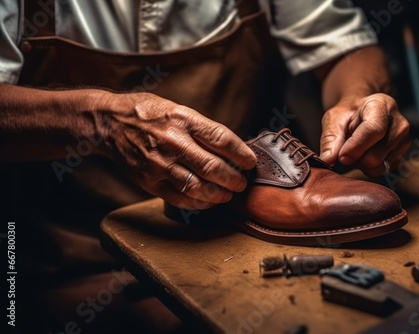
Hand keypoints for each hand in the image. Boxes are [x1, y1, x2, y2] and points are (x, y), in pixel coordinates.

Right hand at [96, 92, 256, 209]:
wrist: (110, 123)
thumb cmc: (150, 114)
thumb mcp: (179, 110)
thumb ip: (203, 129)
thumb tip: (232, 150)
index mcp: (183, 120)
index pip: (222, 139)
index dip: (241, 154)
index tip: (250, 162)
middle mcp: (173, 142)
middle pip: (213, 167)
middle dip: (234, 179)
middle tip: (241, 183)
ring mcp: (160, 164)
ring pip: (198, 187)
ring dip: (219, 195)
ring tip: (227, 194)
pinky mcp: (149, 181)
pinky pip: (179, 198)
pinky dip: (198, 203)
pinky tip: (207, 201)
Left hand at [319, 93, 409, 176]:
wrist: (361, 114)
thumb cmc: (347, 115)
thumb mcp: (334, 119)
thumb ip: (330, 139)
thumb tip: (328, 160)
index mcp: (382, 106)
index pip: (373, 130)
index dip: (355, 147)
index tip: (341, 157)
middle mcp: (399, 123)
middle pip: (376, 155)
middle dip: (355, 158)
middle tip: (344, 150)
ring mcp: (403, 141)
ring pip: (379, 166)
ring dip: (360, 164)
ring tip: (355, 150)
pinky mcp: (401, 156)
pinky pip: (381, 171)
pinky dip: (368, 168)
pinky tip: (364, 154)